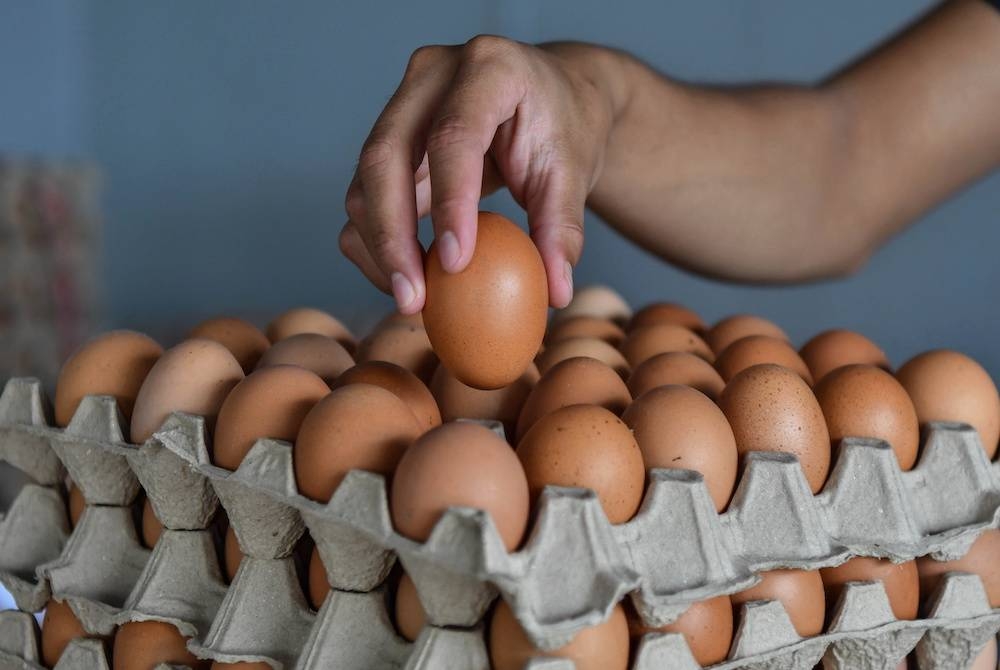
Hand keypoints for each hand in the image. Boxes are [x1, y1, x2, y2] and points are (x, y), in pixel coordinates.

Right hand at [340, 37, 620, 313]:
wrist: (552, 96)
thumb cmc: (565, 127)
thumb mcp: (573, 172)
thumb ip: (562, 228)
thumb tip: (556, 293)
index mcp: (489, 67)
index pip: (453, 137)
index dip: (449, 203)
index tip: (455, 265)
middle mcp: (432, 75)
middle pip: (385, 157)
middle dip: (392, 237)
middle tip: (412, 299)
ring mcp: (402, 104)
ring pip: (363, 180)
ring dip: (378, 247)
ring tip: (410, 300)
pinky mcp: (389, 137)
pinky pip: (364, 195)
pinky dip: (375, 242)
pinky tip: (406, 279)